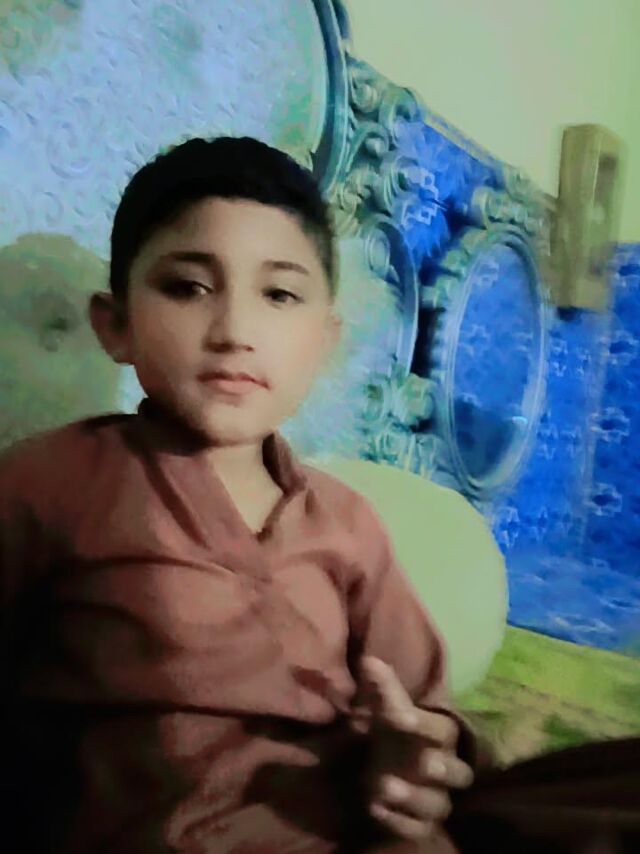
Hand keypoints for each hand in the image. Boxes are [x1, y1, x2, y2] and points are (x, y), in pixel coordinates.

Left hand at [354, 656, 473, 842]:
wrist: (390, 767)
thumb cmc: (394, 733)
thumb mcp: (386, 710)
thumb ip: (382, 688)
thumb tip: (369, 660)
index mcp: (440, 737)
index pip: (443, 730)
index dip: (423, 724)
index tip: (399, 716)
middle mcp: (446, 769)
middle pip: (460, 774)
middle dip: (442, 768)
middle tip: (422, 763)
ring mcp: (435, 799)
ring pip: (439, 805)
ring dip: (413, 798)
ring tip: (381, 786)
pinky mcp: (420, 825)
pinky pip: (417, 830)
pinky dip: (397, 821)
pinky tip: (374, 807)